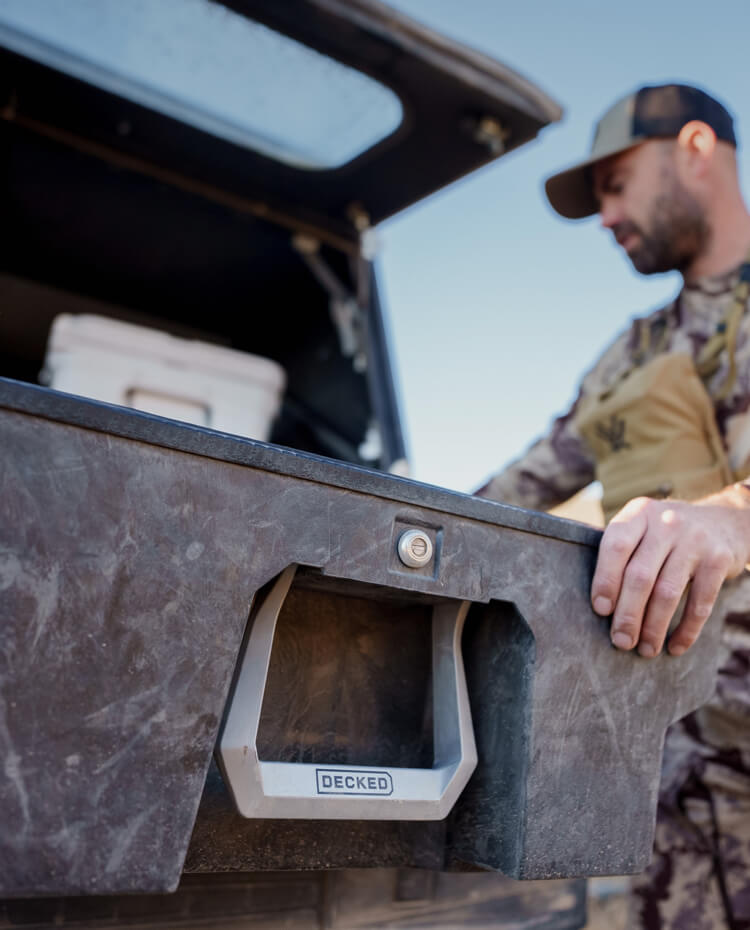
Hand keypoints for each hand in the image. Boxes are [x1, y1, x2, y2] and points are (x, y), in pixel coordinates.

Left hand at [590, 485, 749, 656]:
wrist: (724, 520)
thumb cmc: (667, 534)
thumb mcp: (644, 527)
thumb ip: (623, 552)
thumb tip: (600, 607)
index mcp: (639, 514)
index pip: (616, 546)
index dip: (605, 580)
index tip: (600, 610)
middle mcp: (666, 523)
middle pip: (640, 575)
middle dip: (627, 614)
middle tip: (621, 641)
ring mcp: (694, 540)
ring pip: (667, 593)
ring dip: (653, 628)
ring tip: (645, 650)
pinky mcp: (719, 560)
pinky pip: (700, 603)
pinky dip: (686, 630)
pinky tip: (675, 646)